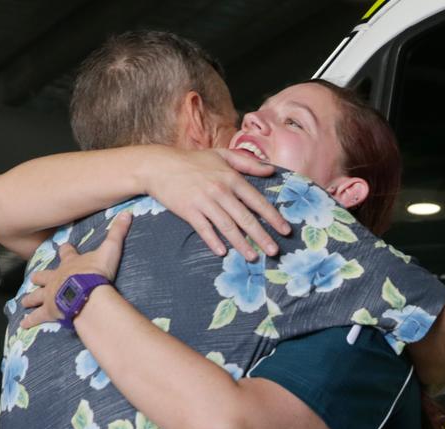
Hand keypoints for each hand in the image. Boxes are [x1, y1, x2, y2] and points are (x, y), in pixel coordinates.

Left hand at [19, 212, 129, 328]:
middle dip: (39, 277)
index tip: (62, 247)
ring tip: (23, 302)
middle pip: (43, 276)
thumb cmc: (96, 272)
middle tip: (34, 278)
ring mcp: (50, 294)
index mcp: (69, 263)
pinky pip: (37, 317)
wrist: (86, 293)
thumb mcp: (110, 250)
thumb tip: (127, 213)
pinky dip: (30, 321)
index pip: (66, 253)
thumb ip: (117, 233)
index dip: (65, 250)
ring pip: (36, 296)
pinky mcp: (48, 310)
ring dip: (30, 299)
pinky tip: (24, 325)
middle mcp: (55, 277)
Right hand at [140, 147, 291, 260]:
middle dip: (262, 236)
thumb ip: (248, 162)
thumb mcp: (222, 155)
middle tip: (274, 251)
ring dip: (241, 243)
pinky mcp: (188, 210)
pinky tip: (222, 252)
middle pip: (245, 217)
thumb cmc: (192, 160)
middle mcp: (220, 190)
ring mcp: (204, 201)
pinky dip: (213, 241)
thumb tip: (271, 169)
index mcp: (231, 178)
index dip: (273, 217)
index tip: (285, 230)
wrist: (159, 165)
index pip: (257, 201)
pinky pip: (204, 229)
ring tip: (253, 257)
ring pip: (227, 226)